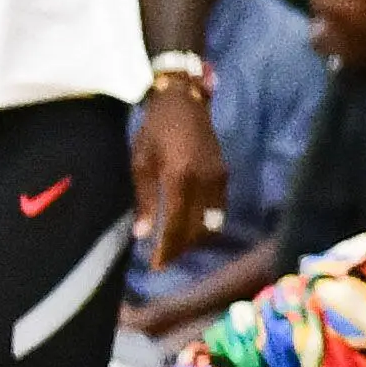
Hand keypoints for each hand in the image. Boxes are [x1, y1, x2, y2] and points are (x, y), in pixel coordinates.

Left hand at [133, 84, 225, 266]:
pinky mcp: (224, 174)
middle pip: (196, 229)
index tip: (157, 265)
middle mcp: (203, 181)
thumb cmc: (155, 130)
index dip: (168, 249)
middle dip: (181, 248)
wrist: (184, 101)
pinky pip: (219, 209)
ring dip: (195, 239)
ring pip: (211, 222)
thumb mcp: (141, 163)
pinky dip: (207, 223)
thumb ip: (144, 200)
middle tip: (164, 260)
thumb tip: (142, 235)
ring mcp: (218, 178)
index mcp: (179, 177)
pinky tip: (193, 227)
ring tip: (177, 246)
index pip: (176, 224)